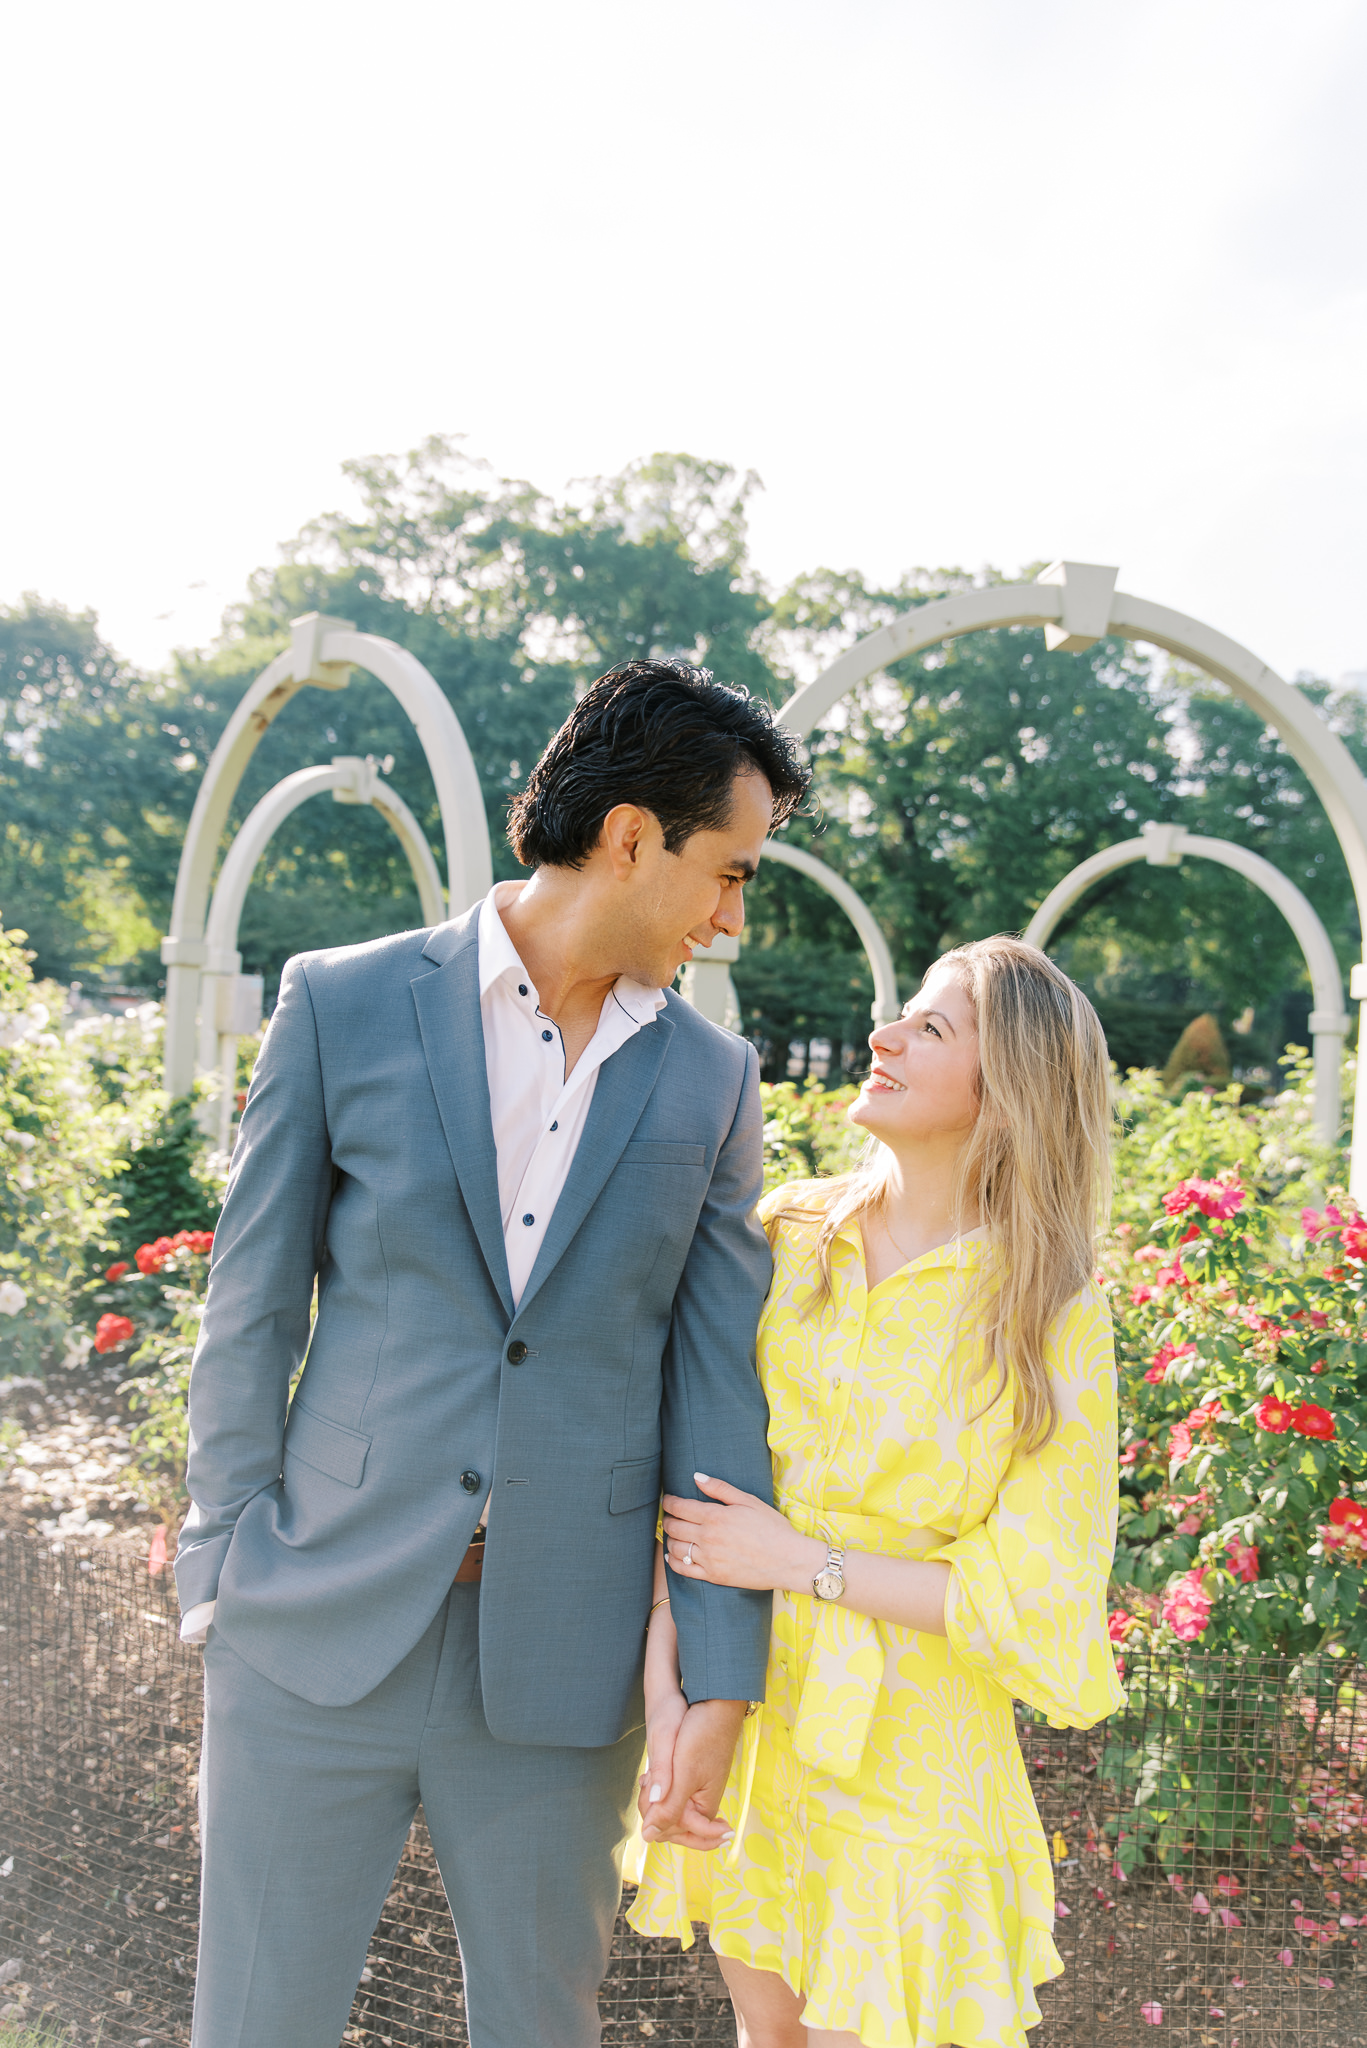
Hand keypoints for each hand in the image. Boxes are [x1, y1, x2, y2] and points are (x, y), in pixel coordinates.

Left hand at [640, 1697, 745, 1849]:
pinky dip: (657, 1787)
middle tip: (648, 1779)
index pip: (675, 1833)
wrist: (714, 1703)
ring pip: (666, 1809)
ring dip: (653, 1797)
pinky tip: (650, 1775)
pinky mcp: (689, 1779)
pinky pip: (669, 1795)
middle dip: (653, 1808)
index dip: (657, 1820)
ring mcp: (696, 1791)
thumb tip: (647, 1836)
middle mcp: (701, 1804)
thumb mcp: (683, 1774)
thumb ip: (669, 1808)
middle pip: (670, 1824)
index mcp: (704, 1808)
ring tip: (648, 1775)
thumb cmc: (702, 1736)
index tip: (651, 1787)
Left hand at [663, 1473, 823, 1593]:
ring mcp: (709, 1559)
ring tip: (672, 1533)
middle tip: (668, 1516)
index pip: (680, 1507)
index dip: (669, 1502)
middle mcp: (707, 1538)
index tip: (667, 1500)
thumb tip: (696, 1476)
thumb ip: (720, 1488)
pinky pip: (683, 1569)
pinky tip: (672, 1555)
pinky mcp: (713, 1576)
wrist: (788, 1560)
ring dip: (669, 1538)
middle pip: (673, 1527)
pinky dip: (673, 1561)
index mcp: (715, 1516)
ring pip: (676, 1547)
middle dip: (667, 1519)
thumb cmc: (772, 1528)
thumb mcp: (749, 1501)